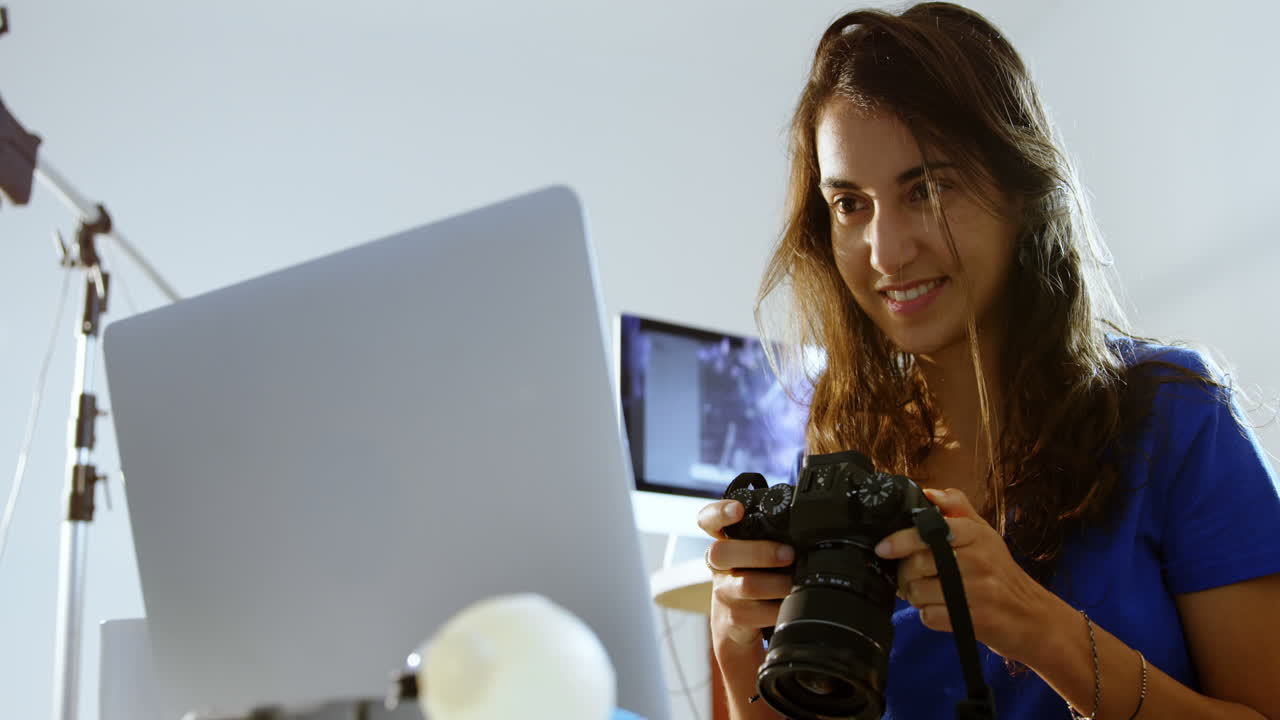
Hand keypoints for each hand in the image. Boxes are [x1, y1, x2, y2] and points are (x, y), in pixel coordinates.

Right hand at [698, 499, 795, 648]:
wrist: (737, 632)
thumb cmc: (757, 585)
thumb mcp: (760, 560)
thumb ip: (774, 543)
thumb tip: (809, 530)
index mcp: (726, 544)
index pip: (710, 521)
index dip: (720, 512)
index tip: (738, 509)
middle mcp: (719, 567)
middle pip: (721, 552)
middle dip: (759, 552)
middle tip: (789, 554)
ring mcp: (724, 594)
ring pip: (746, 585)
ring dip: (777, 584)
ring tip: (795, 584)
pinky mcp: (732, 620)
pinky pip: (758, 615)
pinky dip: (779, 610)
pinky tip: (789, 608)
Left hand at [873, 488, 1058, 663]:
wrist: (1032, 616)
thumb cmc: (1001, 573)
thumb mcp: (985, 535)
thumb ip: (957, 509)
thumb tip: (928, 492)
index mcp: (975, 534)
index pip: (929, 530)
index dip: (902, 539)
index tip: (883, 548)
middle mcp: (978, 559)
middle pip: (917, 563)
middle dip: (905, 574)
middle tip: (910, 577)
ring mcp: (978, 590)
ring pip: (919, 592)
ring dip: (915, 597)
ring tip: (929, 594)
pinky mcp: (976, 620)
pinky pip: (930, 616)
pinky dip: (929, 616)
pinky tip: (941, 611)